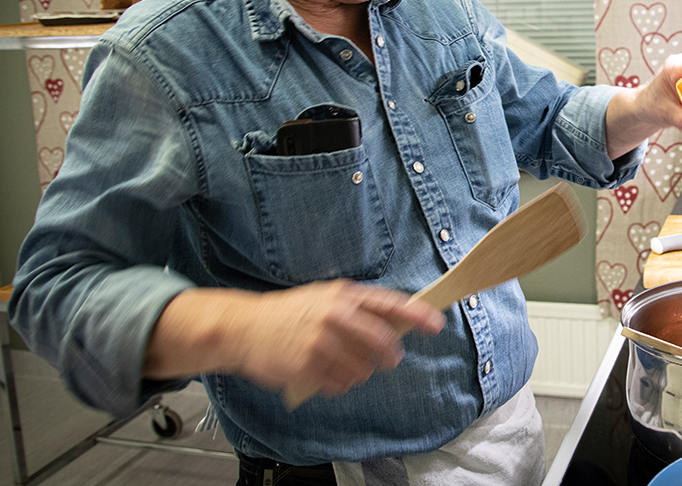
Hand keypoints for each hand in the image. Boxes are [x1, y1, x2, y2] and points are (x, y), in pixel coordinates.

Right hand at [232, 280, 445, 397]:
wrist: (245, 327)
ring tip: (341, 364)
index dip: (417, 316)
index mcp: (343, 296)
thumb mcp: (326, 297)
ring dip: (359, 372)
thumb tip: (397, 323)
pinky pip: (339, 385)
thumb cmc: (291, 313)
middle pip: (382, 342)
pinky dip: (337, 384)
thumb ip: (358, 308)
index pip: (390, 305)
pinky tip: (324, 374)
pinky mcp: (307, 367)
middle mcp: (335, 317)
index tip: (437, 325)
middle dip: (390, 355)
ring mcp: (320, 342)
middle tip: (389, 360)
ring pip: (362, 369)